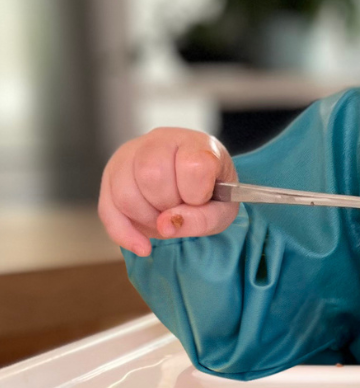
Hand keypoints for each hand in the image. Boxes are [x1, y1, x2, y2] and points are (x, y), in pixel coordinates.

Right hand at [98, 127, 238, 256]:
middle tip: (179, 209)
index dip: (196, 194)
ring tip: (163, 218)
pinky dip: (124, 233)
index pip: (193, 165)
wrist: (195, 186)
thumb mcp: (223, 210)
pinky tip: (142, 246)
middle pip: (151, 176)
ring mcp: (130, 154)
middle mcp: (160, 141)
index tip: (201, 199)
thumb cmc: (211, 194)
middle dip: (168, 206)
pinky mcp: (112, 174)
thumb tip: (165, 225)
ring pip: (126, 193)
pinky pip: (108, 209)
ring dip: (147, 219)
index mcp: (195, 143)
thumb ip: (204, 219)